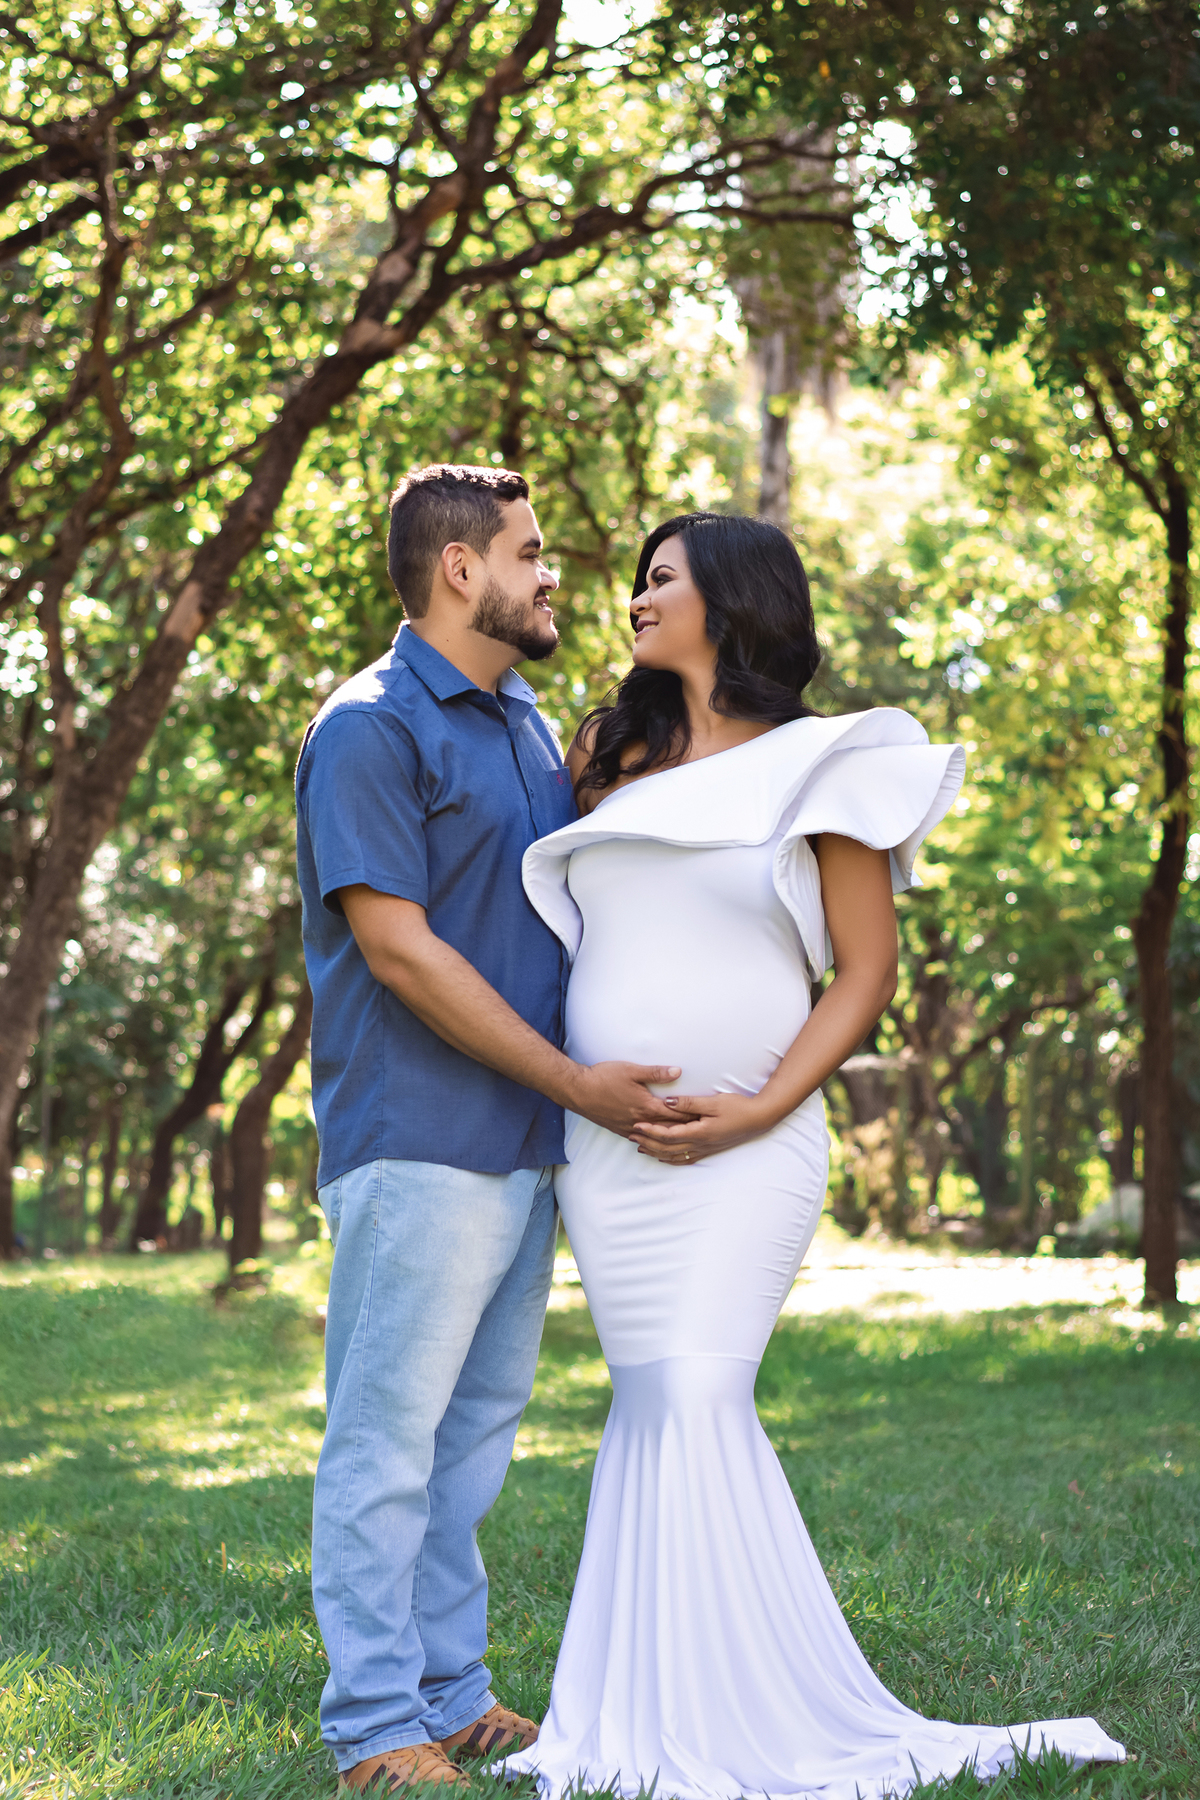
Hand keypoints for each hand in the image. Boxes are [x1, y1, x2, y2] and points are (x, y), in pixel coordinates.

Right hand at [567, 1062, 698, 1138]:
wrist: (578, 1090)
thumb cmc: (604, 1077)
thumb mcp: (631, 1070)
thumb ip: (656, 1072)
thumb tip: (678, 1072)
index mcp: (646, 1106)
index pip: (676, 1114)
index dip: (692, 1115)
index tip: (707, 1117)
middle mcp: (640, 1121)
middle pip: (669, 1128)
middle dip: (686, 1128)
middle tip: (703, 1130)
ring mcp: (629, 1128)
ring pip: (656, 1136)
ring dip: (671, 1137)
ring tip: (686, 1138)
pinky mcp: (620, 1129)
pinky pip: (642, 1138)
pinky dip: (654, 1140)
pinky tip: (658, 1141)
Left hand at [629, 1092, 777, 1163]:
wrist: (758, 1119)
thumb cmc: (737, 1107)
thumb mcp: (713, 1101)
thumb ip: (689, 1103)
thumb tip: (668, 1102)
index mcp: (699, 1132)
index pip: (668, 1135)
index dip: (650, 1130)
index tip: (636, 1124)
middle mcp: (700, 1144)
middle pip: (667, 1148)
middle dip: (648, 1142)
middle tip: (631, 1135)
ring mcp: (705, 1149)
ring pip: (674, 1155)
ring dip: (656, 1152)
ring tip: (640, 1146)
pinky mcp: (709, 1149)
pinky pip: (685, 1159)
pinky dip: (671, 1159)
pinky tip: (663, 1157)